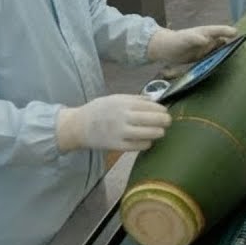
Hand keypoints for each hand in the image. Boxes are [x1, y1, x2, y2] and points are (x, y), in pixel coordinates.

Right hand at [56, 94, 171, 151]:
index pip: (152, 107)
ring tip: (159, 131)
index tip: (165, 112)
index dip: (162, 111)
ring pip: (149, 134)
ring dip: (158, 133)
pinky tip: (147, 140)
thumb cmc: (100, 110)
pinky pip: (139, 146)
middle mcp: (124, 117)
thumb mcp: (116, 98)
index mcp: (124, 103)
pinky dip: (147, 143)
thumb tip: (156, 101)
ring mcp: (120, 132)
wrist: (78, 126)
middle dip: (165, 121)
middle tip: (167, 122)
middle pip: (154, 120)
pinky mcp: (117, 146)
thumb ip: (136, 99)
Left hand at [147, 24, 238, 64]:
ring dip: (227, 55)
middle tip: (242, 51)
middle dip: (233, 45)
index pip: (220, 30)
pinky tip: (223, 69)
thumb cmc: (176, 40)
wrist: (166, 49)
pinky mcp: (205, 59)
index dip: (228, 31)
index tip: (237, 33)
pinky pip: (214, 60)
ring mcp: (208, 50)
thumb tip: (206, 40)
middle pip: (225, 42)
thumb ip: (194, 39)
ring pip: (221, 51)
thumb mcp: (185, 38)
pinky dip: (219, 63)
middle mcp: (210, 41)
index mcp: (206, 33)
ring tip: (237, 62)